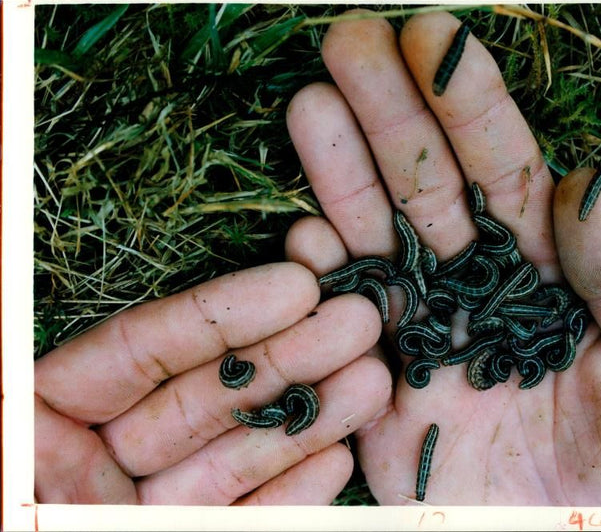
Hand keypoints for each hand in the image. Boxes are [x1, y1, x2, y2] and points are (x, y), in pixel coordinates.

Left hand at [34, 262, 390, 503]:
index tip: (295, 285)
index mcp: (49, 430)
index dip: (221, 315)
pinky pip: (251, 517)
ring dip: (310, 415)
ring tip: (373, 378)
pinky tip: (339, 455)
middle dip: (290, 355)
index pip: (139, 353)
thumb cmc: (30, 530)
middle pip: (209, 395)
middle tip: (359, 319)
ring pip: (240, 452)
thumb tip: (46, 387)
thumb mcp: (18, 478)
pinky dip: (293, 492)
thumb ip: (32, 439)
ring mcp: (158, 505)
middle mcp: (108, 462)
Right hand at [284, 10, 600, 504]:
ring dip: (341, 175)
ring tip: (310, 104)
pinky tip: (303, 237)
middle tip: (349, 38)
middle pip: (428, 188)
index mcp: (551, 277)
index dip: (470, 106)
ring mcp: (426, 335)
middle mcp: (479, 291)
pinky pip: (345, 327)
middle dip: (390, 113)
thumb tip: (584, 185)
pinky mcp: (382, 391)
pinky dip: (321, 284)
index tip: (435, 38)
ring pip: (377, 240)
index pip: (505, 171)